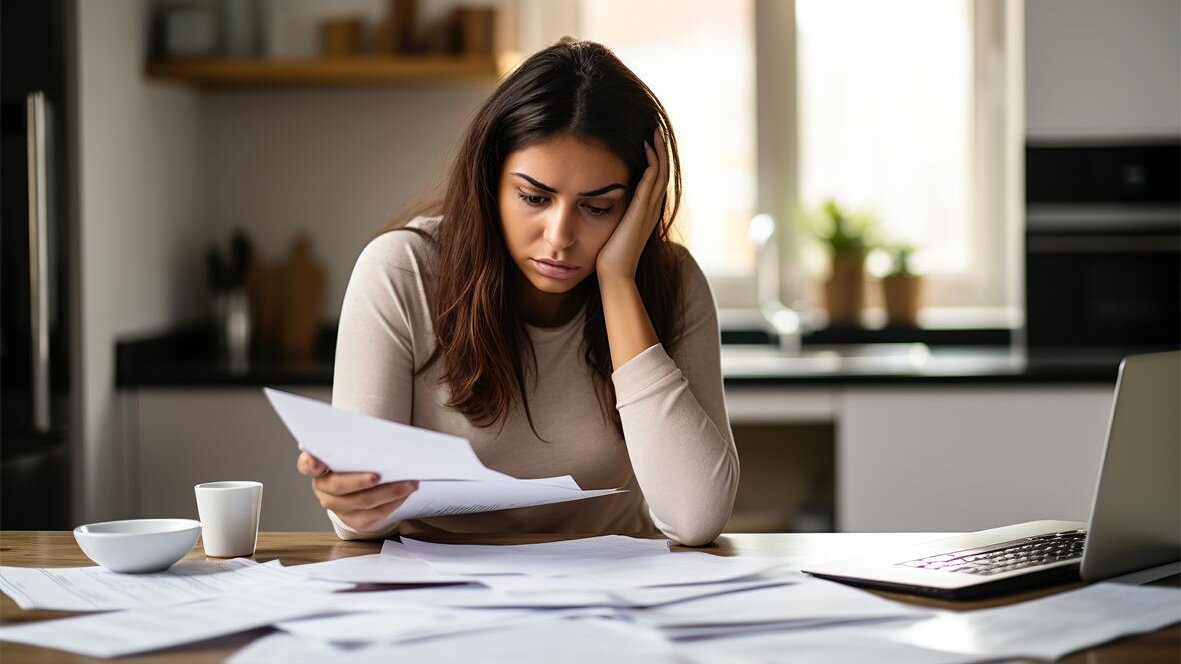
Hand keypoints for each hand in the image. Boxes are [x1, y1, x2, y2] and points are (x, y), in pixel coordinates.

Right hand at [296, 451, 418, 531]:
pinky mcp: (355, 521)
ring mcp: (338, 508)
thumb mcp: (353, 449)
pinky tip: (406, 493)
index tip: (317, 462)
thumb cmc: (357, 461)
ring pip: (362, 502)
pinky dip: (393, 502)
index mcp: (317, 466)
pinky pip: (375, 515)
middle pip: (339, 486)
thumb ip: (356, 444)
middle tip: (380, 474)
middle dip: (360, 480)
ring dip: (389, 492)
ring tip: (409, 482)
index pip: (306, 465)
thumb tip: (379, 441)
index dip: (311, 464)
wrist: (361, 486)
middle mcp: (323, 489)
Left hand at [595, 128, 669, 282]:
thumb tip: (597, 203)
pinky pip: (651, 182)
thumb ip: (610, 214)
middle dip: (660, 149)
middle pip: (663, 171)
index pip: (656, 178)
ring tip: (653, 131)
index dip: (654, 158)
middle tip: (655, 128)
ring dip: (658, 151)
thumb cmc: (608, 256)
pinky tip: (645, 147)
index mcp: (646, 211)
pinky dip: (651, 163)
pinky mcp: (641, 212)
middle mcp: (652, 208)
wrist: (614, 275)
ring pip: (661, 173)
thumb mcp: (611, 228)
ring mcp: (649, 210)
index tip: (647, 139)